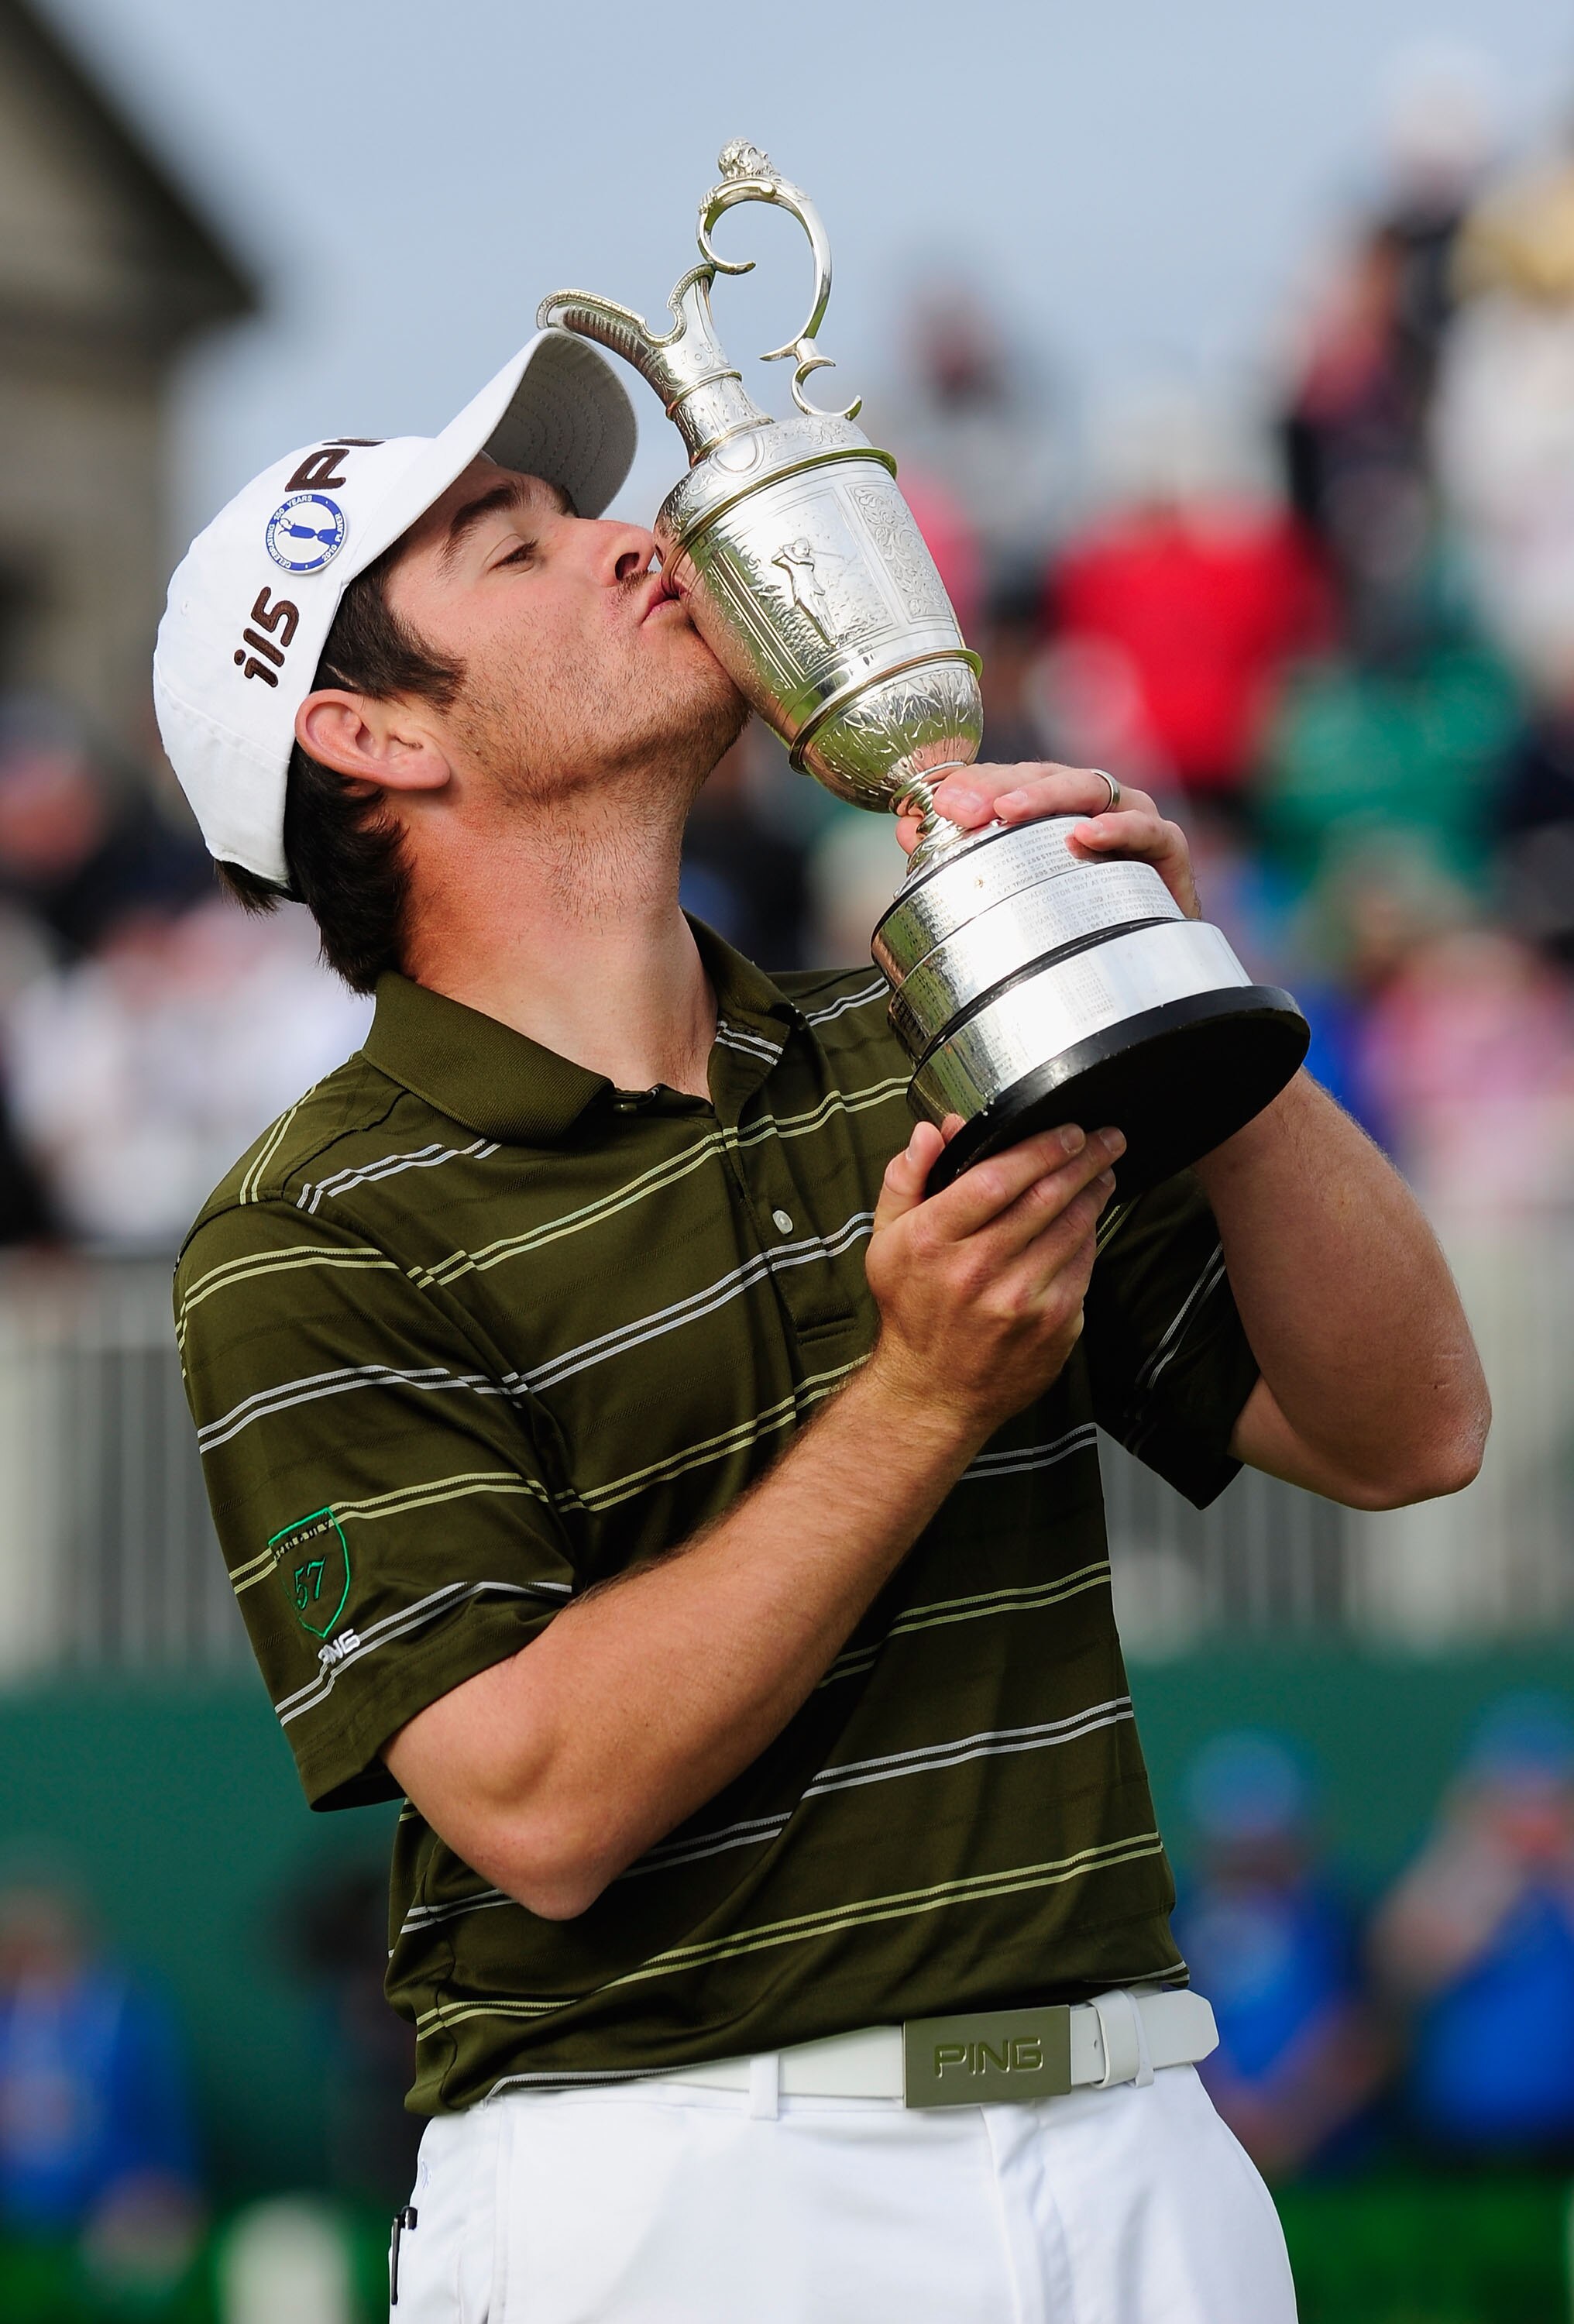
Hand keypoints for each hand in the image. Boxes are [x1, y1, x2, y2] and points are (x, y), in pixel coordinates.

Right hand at [864, 1116, 1123, 1443]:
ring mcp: (1020, 1300)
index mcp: (933, 1241)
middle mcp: (977, 1269)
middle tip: (1104, 1138)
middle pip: (1046, 1197)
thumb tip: (934, 1130)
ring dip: (1094, 1193)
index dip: (1039, 1148)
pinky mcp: (1053, 1325)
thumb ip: (907, 1178)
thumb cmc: (912, 1309)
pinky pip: (1083, 1266)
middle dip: (1083, 1160)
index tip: (1066, 1130)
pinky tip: (1089, 1221)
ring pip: (1073, 1228)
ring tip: (1102, 1173)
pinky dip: (1090, 1237)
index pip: (996, 1178)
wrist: (933, 1392)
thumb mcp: (887, 1240)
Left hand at [895, 761, 1201, 920]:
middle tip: (963, 808)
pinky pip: (1148, 830)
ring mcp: (1133, 819)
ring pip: (1091, 788)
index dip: (975, 782)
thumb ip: (959, 856)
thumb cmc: (1077, 919)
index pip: (1012, 778)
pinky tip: (1087, 836)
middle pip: (1047, 774)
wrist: (1146, 970)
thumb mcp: (1012, 888)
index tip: (937, 803)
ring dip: (1048, 795)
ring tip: (1010, 810)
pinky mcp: (1167, 849)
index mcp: (1056, 805)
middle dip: (1002, 785)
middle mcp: (1094, 803)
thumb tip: (908, 828)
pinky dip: (1120, 828)